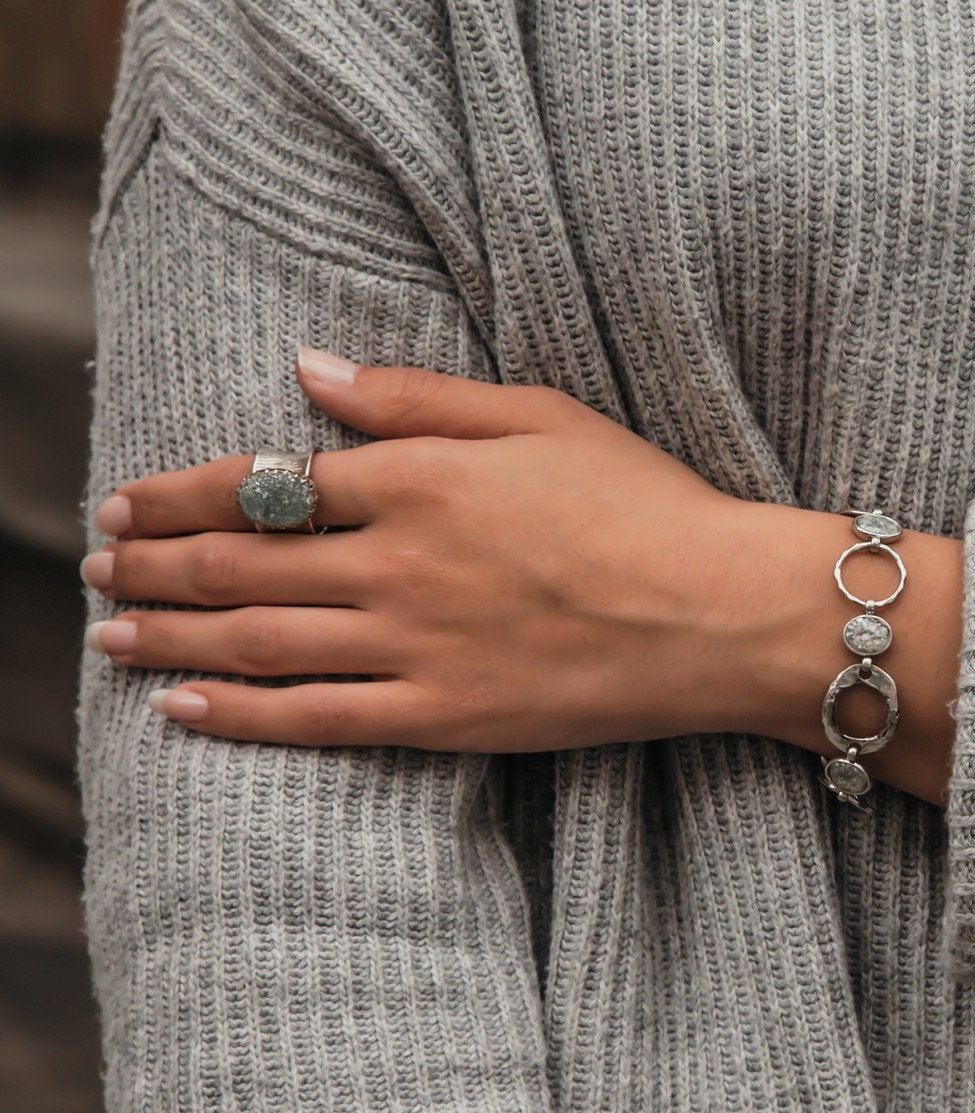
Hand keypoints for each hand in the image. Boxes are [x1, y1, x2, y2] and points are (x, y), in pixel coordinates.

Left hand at [81, 349, 800, 749]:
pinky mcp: (445, 719)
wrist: (720, 612)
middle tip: (97, 563)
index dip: (182, 493)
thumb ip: (416, 398)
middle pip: (243, 566)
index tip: (127, 501)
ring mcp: (417, 648)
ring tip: (108, 631)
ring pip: (260, 644)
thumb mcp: (540, 416)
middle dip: (154, 562)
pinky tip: (179, 707)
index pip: (269, 484)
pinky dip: (240, 715)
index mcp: (421, 480)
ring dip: (172, 634)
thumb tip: (308, 371)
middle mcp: (400, 564)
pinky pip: (319, 721)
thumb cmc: (643, 504)